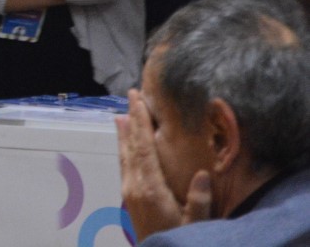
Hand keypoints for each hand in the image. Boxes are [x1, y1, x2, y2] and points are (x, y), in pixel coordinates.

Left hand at [116, 87, 187, 239]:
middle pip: (131, 145)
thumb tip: (202, 174)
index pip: (143, 148)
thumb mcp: (195, 224)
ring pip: (125, 154)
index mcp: (150, 189)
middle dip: (132, 119)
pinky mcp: (128, 197)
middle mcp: (134, 186)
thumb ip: (198, 201)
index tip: (138, 100)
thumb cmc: (179, 239)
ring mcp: (128, 192)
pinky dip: (125, 149)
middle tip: (131, 95)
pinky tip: (126, 144)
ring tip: (124, 113)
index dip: (140, 122)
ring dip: (125, 133)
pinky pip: (125, 165)